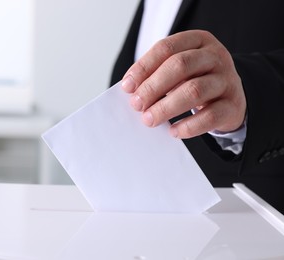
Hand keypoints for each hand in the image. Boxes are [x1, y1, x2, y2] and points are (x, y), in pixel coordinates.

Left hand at [121, 30, 245, 138]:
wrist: (230, 95)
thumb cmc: (196, 79)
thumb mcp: (178, 70)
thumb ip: (157, 74)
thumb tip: (131, 91)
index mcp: (197, 41)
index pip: (166, 48)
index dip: (144, 67)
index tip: (127, 86)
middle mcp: (215, 56)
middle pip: (180, 65)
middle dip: (153, 86)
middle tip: (136, 104)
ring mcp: (228, 79)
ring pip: (195, 91)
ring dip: (166, 107)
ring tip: (149, 119)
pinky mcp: (234, 105)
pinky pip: (210, 116)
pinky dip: (188, 126)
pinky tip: (173, 131)